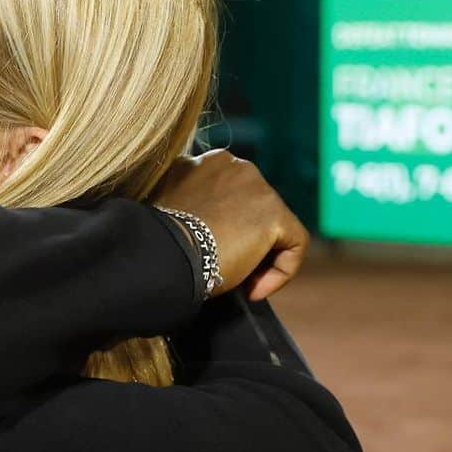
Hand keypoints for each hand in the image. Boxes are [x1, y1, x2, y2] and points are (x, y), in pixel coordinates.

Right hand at [154, 149, 309, 302]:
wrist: (161, 251)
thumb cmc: (158, 237)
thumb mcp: (169, 203)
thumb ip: (188, 199)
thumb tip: (200, 218)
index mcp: (208, 161)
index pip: (231, 194)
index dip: (224, 224)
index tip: (211, 248)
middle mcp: (236, 165)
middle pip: (255, 207)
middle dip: (245, 238)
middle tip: (227, 265)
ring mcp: (257, 188)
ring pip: (274, 227)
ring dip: (260, 258)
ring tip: (239, 283)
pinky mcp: (274, 215)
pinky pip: (294, 245)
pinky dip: (280, 272)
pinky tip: (253, 290)